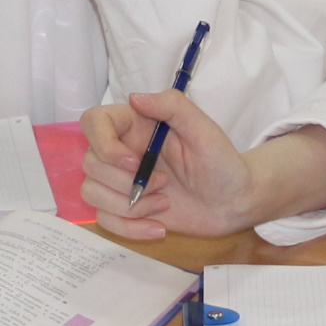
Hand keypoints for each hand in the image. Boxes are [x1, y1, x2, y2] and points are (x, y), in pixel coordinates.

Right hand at [81, 97, 325, 240]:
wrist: (234, 203)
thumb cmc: (222, 162)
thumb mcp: (204, 130)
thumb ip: (173, 106)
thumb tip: (135, 97)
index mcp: (136, 125)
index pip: (94, 121)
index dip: (103, 143)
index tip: (133, 162)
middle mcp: (122, 151)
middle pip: (91, 164)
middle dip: (125, 182)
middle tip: (165, 184)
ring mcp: (121, 182)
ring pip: (92, 193)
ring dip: (129, 206)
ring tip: (164, 205)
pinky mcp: (125, 210)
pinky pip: (105, 220)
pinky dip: (131, 228)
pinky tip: (160, 227)